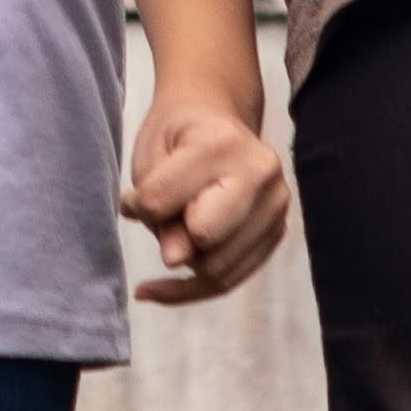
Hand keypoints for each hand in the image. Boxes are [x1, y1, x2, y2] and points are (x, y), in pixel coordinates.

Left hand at [121, 81, 291, 304]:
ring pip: (219, 269)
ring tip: (170, 233)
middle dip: (172, 240)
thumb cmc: (176, 137)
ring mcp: (276, 205)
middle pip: (204, 241)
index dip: (140, 207)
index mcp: (222, 143)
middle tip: (160, 218)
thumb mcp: (151, 156)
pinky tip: (152, 290)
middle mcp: (261, 173)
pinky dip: (188, 289)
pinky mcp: (276, 233)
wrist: (218, 120)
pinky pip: (230, 280)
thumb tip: (177, 261)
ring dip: (183, 262)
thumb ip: (157, 205)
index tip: (134, 199)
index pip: (166, 202)